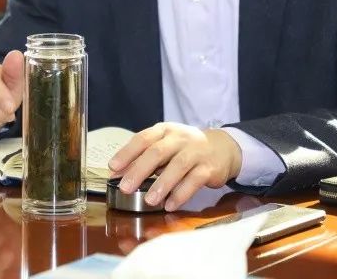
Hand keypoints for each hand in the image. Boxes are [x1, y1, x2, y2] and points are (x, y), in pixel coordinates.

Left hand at [107, 122, 241, 211]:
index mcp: (164, 131)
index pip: (143, 139)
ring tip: (149, 200)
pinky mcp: (209, 168)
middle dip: (140, 170)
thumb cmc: (185, 149)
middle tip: (126, 188)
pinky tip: (170, 205)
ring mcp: (196, 152)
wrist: (223, 148)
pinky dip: (181, 194)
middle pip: (157, 152)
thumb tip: (118, 173)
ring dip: (161, 184)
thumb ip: (144, 157)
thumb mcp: (165, 146)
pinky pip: (194, 181)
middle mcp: (179, 138)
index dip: (127, 153)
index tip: (113, 167)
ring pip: (177, 166)